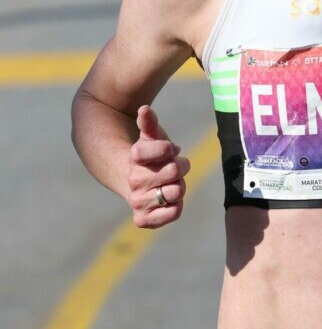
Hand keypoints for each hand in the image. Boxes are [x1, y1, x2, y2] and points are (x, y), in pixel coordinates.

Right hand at [127, 105, 189, 227]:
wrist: (134, 181)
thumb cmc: (149, 156)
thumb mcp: (150, 137)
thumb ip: (149, 122)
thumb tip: (145, 109)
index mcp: (135, 156)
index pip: (165, 149)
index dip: (170, 148)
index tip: (167, 149)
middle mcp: (134, 180)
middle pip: (175, 170)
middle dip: (180, 166)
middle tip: (172, 167)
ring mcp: (138, 201)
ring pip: (177, 191)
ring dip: (179, 186)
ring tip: (169, 183)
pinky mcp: (143, 220)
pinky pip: (173, 213)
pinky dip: (176, 207)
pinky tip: (169, 200)